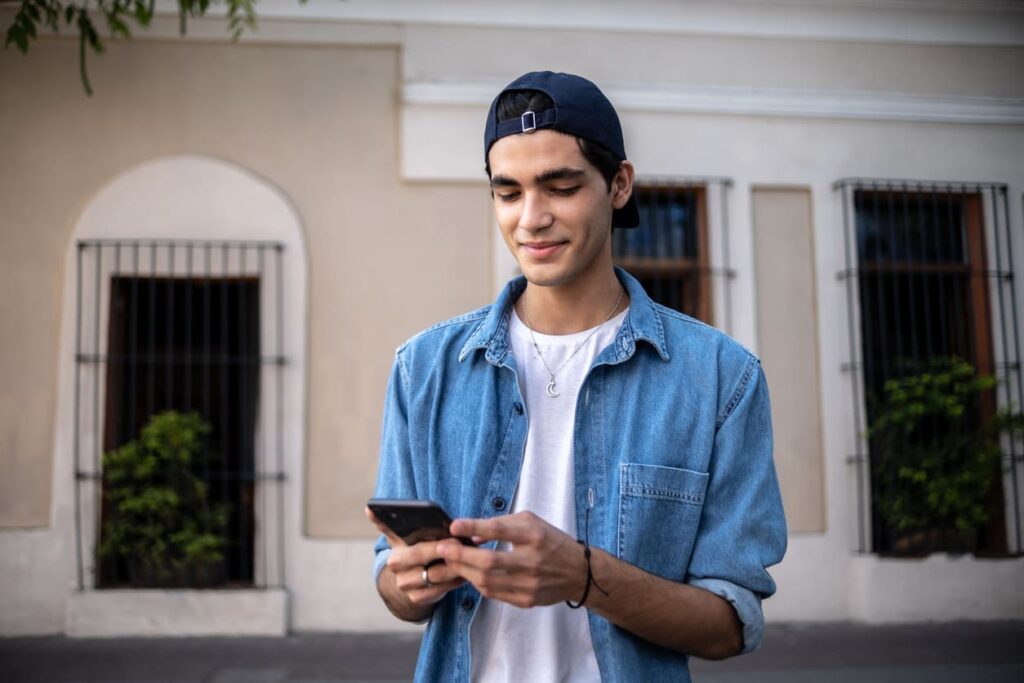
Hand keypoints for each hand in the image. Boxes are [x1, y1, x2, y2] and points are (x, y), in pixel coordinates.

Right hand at [365, 507, 464, 610]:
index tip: (377, 508)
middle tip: (458, 542)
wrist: (414, 580)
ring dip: (452, 566)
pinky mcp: (415, 597)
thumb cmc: (421, 547)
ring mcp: (404, 582)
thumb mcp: (412, 532)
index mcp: (395, 541)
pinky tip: (464, 574)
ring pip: (432, 574)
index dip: (380, 518)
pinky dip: (452, 582)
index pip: (385, 526)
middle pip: (419, 553)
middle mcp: (395, 562)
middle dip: (441, 547)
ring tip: (467, 558)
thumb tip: (371, 508)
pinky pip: (438, 590)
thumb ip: (402, 519)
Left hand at [438, 511, 586, 608]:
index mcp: (535, 536)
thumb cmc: (551, 542)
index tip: (454, 526)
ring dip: (464, 571)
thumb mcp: (530, 522)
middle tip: (442, 549)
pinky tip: (470, 574)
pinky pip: (494, 593)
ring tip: (451, 561)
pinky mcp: (526, 600)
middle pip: (490, 562)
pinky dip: (478, 583)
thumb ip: (500, 524)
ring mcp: (530, 584)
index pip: (502, 531)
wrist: (579, 572)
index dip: (476, 528)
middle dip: (461, 556)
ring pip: (488, 581)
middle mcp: (533, 561)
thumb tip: (470, 534)